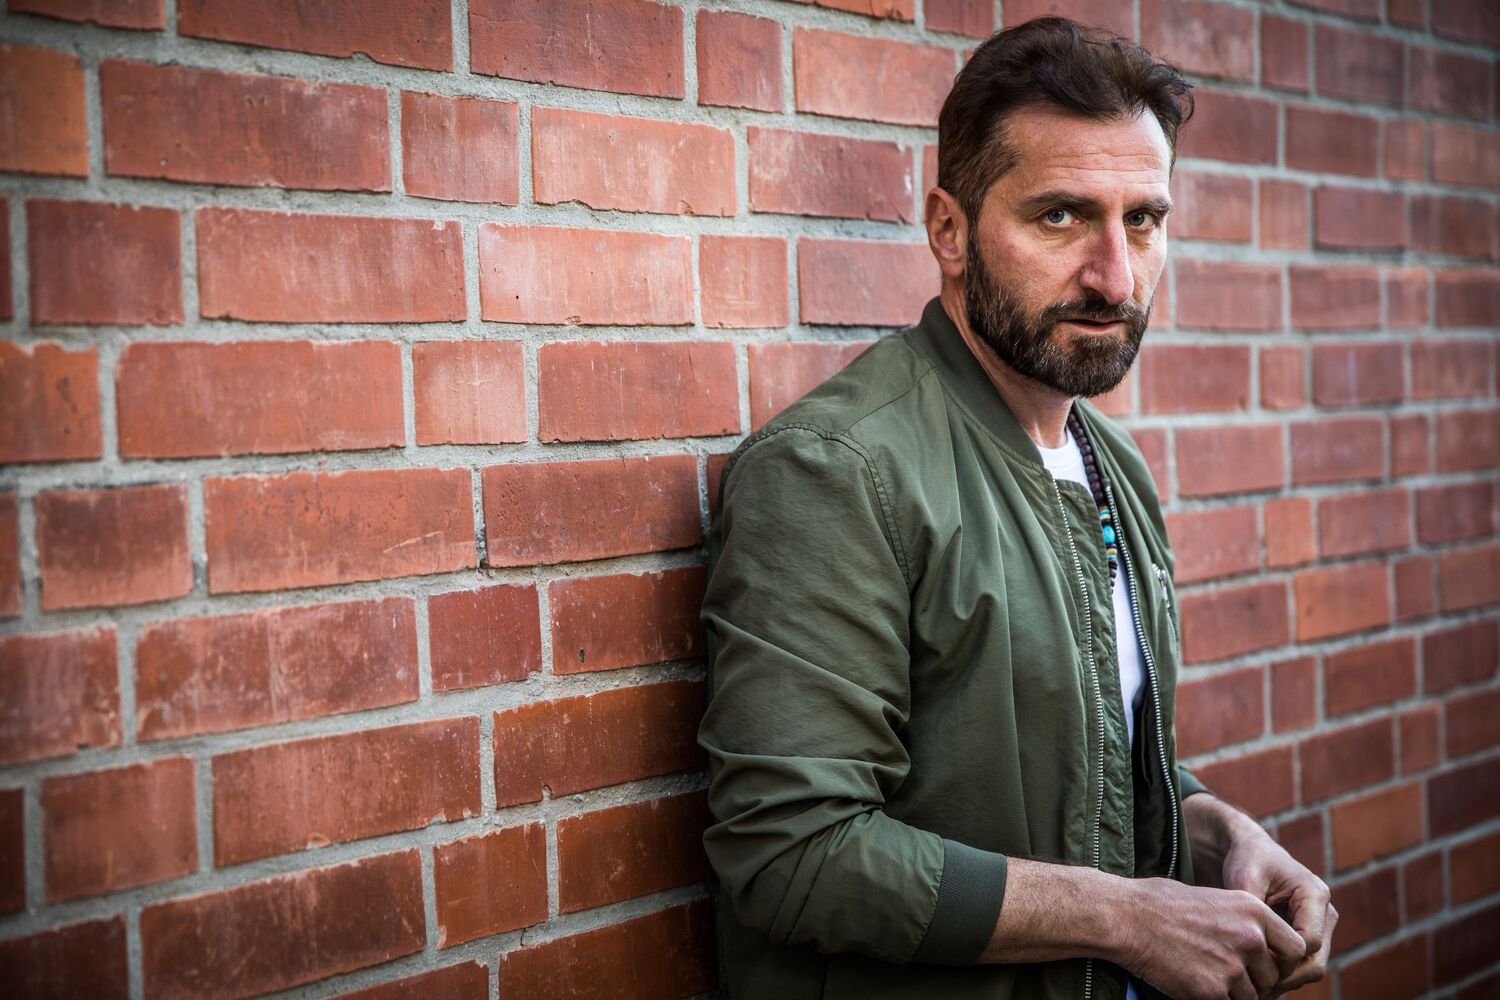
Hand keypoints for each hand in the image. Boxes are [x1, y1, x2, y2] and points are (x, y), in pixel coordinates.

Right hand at [1117, 877, 1305, 999]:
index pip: (1295, 947)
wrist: (1127, 917)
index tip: (1263, 962)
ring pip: (1252, 996)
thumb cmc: (1161, 904)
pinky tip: (1193, 983)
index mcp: (1253, 911)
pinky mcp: (1214, 991)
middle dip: (1254, 980)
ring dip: (1234, 992)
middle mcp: (1250, 938)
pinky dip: (1213, 998)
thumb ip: (1243, 920)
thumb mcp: (1213, 898)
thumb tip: (1260, 943)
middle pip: (1273, 976)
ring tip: (1204, 974)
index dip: (1282, 960)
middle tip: (1226, 972)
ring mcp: (1233, 966)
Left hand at [1220, 827, 1336, 995]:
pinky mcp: (1312, 933)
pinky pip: (1304, 962)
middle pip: (1316, 961)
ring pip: (1312, 967)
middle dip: (1286, 977)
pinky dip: (1285, 973)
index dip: (1282, 959)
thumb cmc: (1248, 861)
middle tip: (1253, 986)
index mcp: (1314, 894)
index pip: (1308, 942)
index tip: (1251, 964)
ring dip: (1285, 979)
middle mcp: (1325, 911)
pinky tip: (1258, 977)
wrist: (1253, 852)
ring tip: (1253, 985)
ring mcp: (1321, 925)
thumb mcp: (1244, 879)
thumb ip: (1253, 912)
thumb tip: (1256, 948)